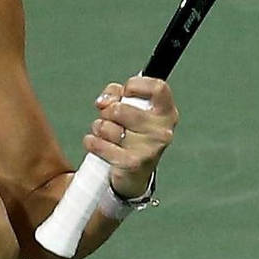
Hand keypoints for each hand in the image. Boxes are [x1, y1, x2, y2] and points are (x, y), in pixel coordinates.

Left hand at [82, 76, 177, 199]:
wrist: (135, 173)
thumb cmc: (133, 134)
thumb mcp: (130, 108)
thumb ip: (116, 94)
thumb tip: (104, 101)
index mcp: (166, 113)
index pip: (158, 88)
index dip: (135, 85)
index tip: (125, 92)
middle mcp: (163, 130)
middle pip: (121, 108)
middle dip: (107, 111)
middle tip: (109, 117)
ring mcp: (150, 148)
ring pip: (108, 127)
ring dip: (99, 128)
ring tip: (105, 133)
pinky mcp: (133, 163)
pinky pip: (100, 144)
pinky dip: (92, 142)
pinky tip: (95, 143)